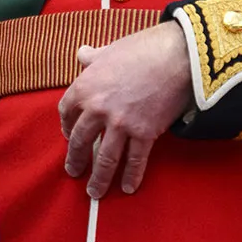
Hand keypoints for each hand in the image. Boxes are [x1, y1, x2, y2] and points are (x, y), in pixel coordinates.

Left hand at [57, 22, 192, 199]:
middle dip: (75, 159)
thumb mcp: (109, 50)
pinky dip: (131, 176)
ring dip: (98, 178)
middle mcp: (97, 109)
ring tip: (94, 192)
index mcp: (84, 88)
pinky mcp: (144, 133)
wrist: (176, 56)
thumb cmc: (141, 49)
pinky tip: (128, 188)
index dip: (65, 126)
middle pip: (79, 141)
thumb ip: (93, 58)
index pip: (66, 113)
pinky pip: (135, 160)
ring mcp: (120, 124)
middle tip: (73, 172)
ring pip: (105, 158)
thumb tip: (82, 54)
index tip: (68, 134)